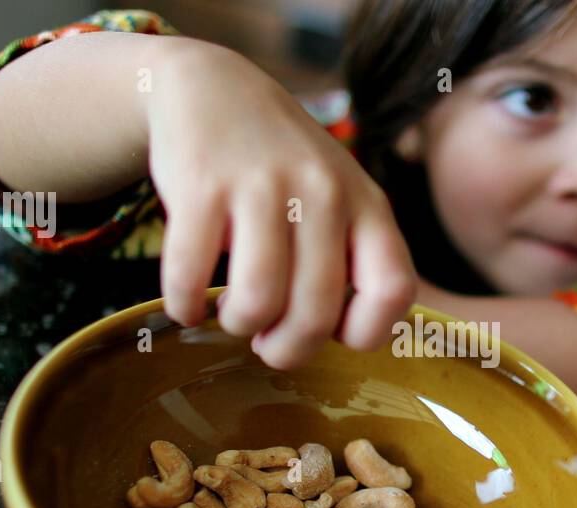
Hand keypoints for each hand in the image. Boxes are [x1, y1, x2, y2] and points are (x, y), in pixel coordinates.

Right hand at [144, 39, 415, 368]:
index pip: (393, 291)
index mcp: (368, 204)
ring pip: (257, 302)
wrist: (213, 88)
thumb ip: (352, 258)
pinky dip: (184, 305)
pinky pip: (191, 275)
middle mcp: (323, 192)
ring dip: (238, 326)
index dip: (365, 333)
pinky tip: (186, 303)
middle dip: (287, 350)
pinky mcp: (201, 184)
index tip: (334, 334)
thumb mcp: (340, 197)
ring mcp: (263, 185)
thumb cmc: (283, 167)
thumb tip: (336, 338)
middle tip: (267, 343)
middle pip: (317, 314)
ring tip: (232, 315)